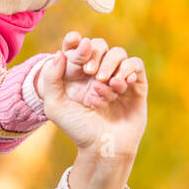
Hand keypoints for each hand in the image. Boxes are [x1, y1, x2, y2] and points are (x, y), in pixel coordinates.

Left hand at [37, 30, 147, 157]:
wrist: (102, 147)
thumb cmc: (77, 129)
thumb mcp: (55, 106)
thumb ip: (51, 79)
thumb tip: (59, 53)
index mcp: (78, 74)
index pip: (78, 47)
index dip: (75, 41)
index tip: (73, 41)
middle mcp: (98, 73)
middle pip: (99, 45)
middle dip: (93, 54)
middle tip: (89, 72)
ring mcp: (117, 78)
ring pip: (118, 53)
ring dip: (109, 65)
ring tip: (103, 84)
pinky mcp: (136, 86)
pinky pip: (135, 65)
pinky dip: (128, 70)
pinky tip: (120, 84)